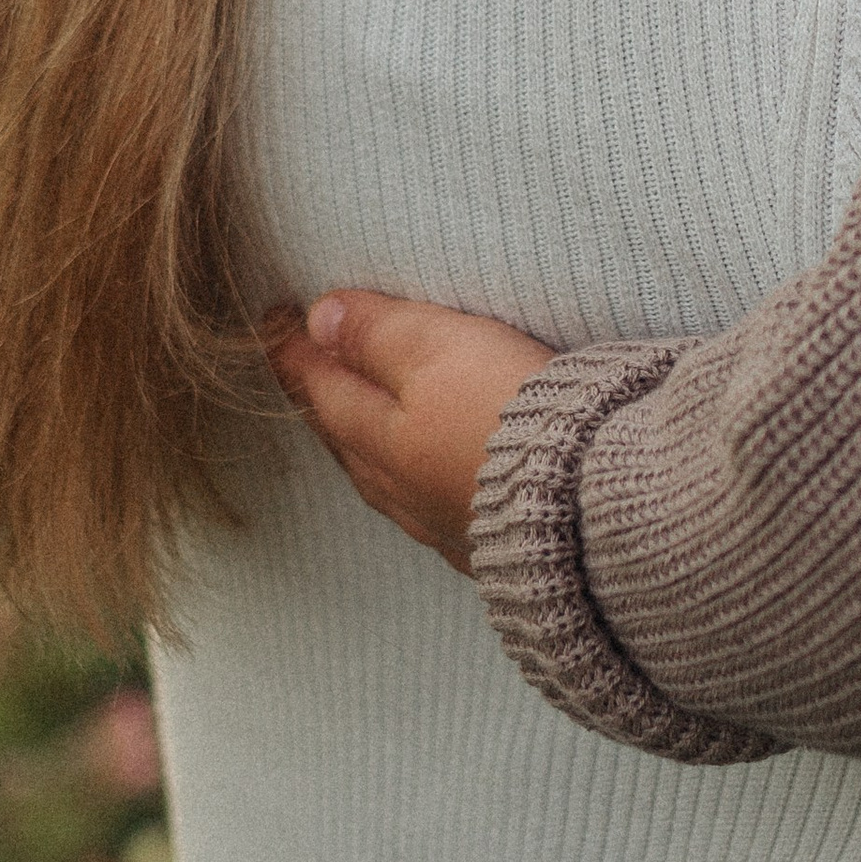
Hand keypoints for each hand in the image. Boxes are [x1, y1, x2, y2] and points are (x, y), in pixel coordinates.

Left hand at [262, 291, 552, 571]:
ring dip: (361, 446)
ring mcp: (443, 520)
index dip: (295, 350)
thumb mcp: (438, 350)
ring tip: (354, 422)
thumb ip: (377, 334)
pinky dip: (411, 485)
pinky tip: (425, 484)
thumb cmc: (510, 411)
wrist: (589, 499)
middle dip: (322, 400)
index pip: (322, 386)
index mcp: (379, 436)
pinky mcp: (489, 542)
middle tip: (302, 368)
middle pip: (345, 437)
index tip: (271, 320)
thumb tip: (317, 319)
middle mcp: (401, 486)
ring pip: (382, 479)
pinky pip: (428, 510)